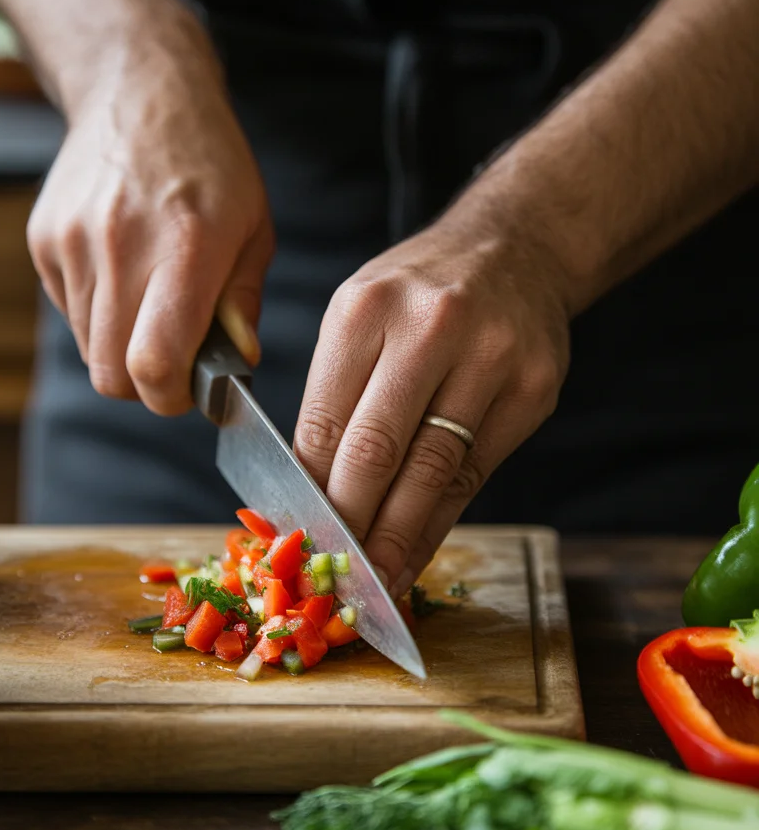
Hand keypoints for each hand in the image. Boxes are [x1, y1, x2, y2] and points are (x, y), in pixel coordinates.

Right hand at [26, 9, 273, 413]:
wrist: (140, 93)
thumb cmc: (211, 166)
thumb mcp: (254, 230)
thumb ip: (243, 304)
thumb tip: (235, 365)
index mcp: (186, 248)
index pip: (153, 364)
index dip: (169, 395)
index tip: (188, 388)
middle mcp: (122, 247)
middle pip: (111, 373)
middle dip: (144, 384)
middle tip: (172, 357)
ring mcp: (75, 242)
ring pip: (87, 349)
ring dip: (119, 346)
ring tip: (149, 298)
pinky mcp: (45, 239)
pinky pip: (68, 311)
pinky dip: (95, 312)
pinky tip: (121, 269)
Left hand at [294, 215, 571, 597]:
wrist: (516, 249)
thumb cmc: (419, 292)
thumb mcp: (361, 314)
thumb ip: (336, 392)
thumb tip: (308, 492)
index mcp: (366, 310)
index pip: (325, 422)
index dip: (307, 492)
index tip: (296, 538)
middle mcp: (429, 328)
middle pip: (377, 450)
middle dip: (350, 524)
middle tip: (332, 574)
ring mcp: (490, 359)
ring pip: (431, 472)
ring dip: (397, 538)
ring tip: (374, 580)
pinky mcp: (532, 390)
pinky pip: (475, 474)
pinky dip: (440, 522)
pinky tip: (416, 552)